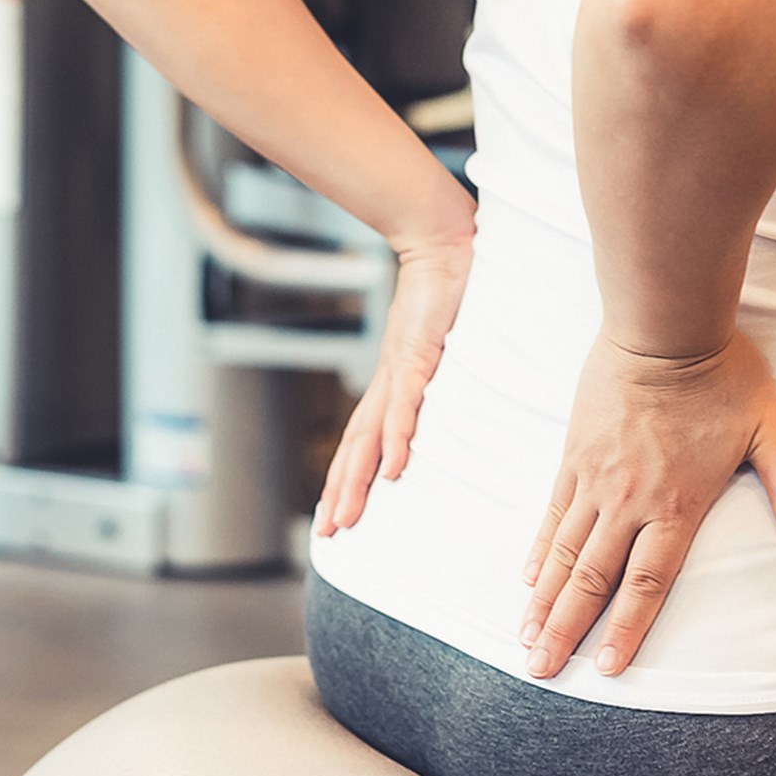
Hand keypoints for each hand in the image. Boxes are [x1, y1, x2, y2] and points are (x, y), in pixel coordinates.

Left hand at [314, 232, 473, 535]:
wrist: (442, 241)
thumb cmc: (447, 289)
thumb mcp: (441, 341)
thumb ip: (441, 369)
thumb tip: (447, 392)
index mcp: (392, 381)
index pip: (362, 438)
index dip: (347, 475)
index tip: (337, 511)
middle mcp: (389, 382)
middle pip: (357, 448)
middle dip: (341, 492)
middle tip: (327, 533)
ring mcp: (400, 371)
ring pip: (371, 437)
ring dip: (357, 480)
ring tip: (345, 517)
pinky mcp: (418, 356)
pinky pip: (406, 406)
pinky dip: (397, 439)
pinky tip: (394, 470)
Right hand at [516, 327, 775, 677]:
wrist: (663, 324)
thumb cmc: (722, 375)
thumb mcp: (771, 431)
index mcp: (675, 504)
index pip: (647, 582)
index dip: (626, 628)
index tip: (606, 669)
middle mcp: (627, 501)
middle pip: (591, 578)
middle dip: (565, 629)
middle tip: (540, 668)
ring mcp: (594, 478)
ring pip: (562, 551)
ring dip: (543, 599)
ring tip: (524, 637)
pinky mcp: (574, 455)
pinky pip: (552, 512)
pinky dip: (538, 549)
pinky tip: (526, 578)